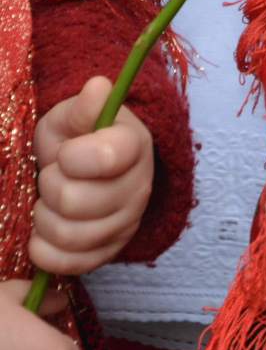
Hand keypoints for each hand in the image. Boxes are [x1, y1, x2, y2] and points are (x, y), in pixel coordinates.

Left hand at [32, 76, 153, 275]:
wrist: (87, 170)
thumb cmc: (77, 140)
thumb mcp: (72, 118)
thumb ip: (82, 108)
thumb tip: (99, 85)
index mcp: (134, 146)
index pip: (104, 158)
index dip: (71, 158)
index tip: (64, 152)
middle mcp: (139, 187)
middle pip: (73, 201)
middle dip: (49, 186)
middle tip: (52, 175)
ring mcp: (127, 223)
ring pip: (69, 235)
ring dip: (45, 218)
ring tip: (48, 202)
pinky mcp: (111, 251)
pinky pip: (71, 264)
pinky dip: (46, 250)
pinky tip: (43, 233)